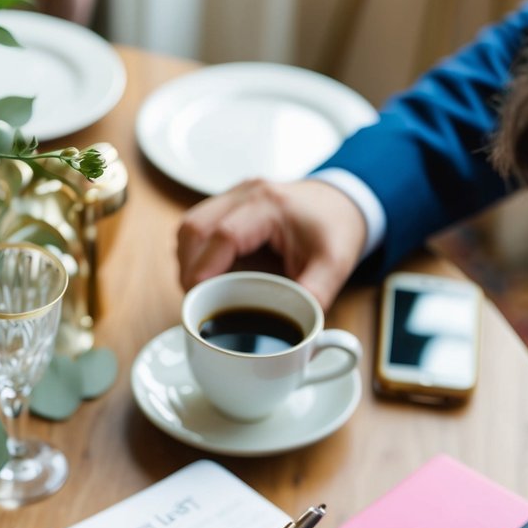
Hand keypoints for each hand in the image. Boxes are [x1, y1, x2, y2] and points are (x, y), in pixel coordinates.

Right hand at [176, 178, 367, 311]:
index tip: (197, 298)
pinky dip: (195, 255)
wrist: (340, 203)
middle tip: (196, 302)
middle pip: (194, 228)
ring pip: (189, 227)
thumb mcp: (334, 266)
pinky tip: (209, 276)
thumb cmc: (335, 230)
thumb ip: (315, 296)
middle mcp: (246, 193)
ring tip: (202, 292)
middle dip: (188, 269)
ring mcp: (232, 196)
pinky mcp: (225, 205)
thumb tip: (297, 334)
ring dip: (187, 262)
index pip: (223, 235)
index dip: (204, 269)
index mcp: (270, 205)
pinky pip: (196, 228)